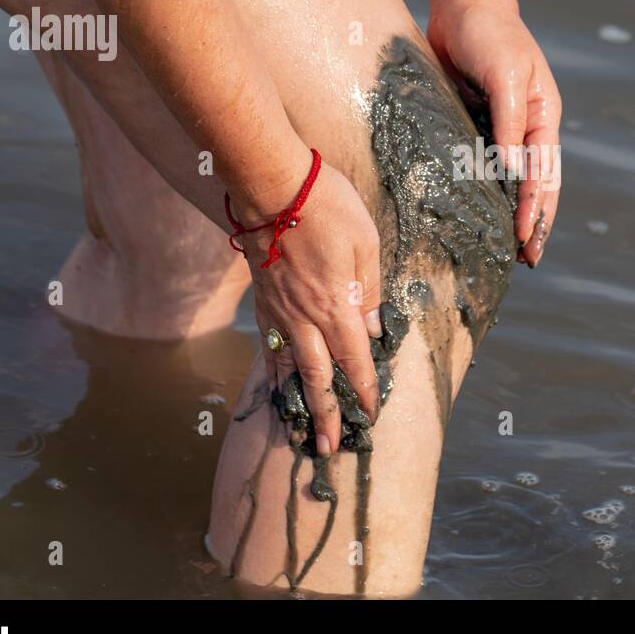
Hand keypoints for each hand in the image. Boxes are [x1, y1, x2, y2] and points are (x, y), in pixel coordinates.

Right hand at [229, 159, 383, 455]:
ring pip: (289, 366)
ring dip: (297, 401)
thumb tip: (373, 330)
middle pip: (318, 376)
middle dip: (327, 413)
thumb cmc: (328, 208)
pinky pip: (270, 344)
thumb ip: (371, 291)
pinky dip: (275, 369)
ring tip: (300, 430)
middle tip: (329, 448)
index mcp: (337, 305)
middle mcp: (305, 316)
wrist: (272, 185)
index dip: (362, 390)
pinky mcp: (262, 299)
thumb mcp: (366, 245)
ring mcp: (279, 311)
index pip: (353, 359)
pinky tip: (277, 382)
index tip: (370, 415)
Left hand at [427, 0, 561, 265]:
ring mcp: (501, 130)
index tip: (525, 239)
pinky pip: (479, 168)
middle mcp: (526, 129)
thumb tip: (513, 173)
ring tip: (507, 251)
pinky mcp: (472, 127)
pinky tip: (474, 215)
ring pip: (511, 182)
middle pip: (536, 186)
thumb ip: (510, 123)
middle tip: (527, 261)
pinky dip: (482, 193)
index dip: (535, 209)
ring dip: (511, 215)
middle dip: (533, 223)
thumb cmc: (489, 34)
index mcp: (544, 117)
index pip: (543, 174)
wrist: (462, 5)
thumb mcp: (505, 75)